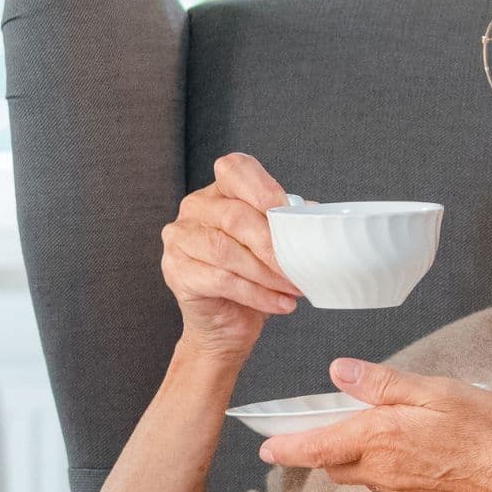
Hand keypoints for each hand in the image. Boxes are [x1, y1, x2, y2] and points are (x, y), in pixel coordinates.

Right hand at [161, 152, 303, 359]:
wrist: (225, 322)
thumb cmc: (252, 278)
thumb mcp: (273, 244)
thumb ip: (288, 224)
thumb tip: (314, 216)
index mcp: (218, 191)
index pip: (234, 169)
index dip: (263, 188)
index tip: (289, 215)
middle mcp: (194, 208)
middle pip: (235, 217)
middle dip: (273, 245)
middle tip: (299, 266)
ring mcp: (180, 239)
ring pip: (226, 250)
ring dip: (267, 273)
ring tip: (292, 287)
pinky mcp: (176, 271)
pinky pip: (221, 280)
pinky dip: (257, 294)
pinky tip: (280, 303)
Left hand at [256, 357, 491, 491]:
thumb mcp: (439, 392)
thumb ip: (385, 385)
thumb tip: (340, 371)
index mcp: (381, 441)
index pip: (316, 449)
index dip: (286, 447)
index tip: (264, 445)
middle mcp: (384, 474)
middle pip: (335, 463)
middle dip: (324, 444)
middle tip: (328, 417)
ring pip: (362, 474)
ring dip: (357, 453)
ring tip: (381, 423)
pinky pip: (389, 483)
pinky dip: (387, 464)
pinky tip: (416, 444)